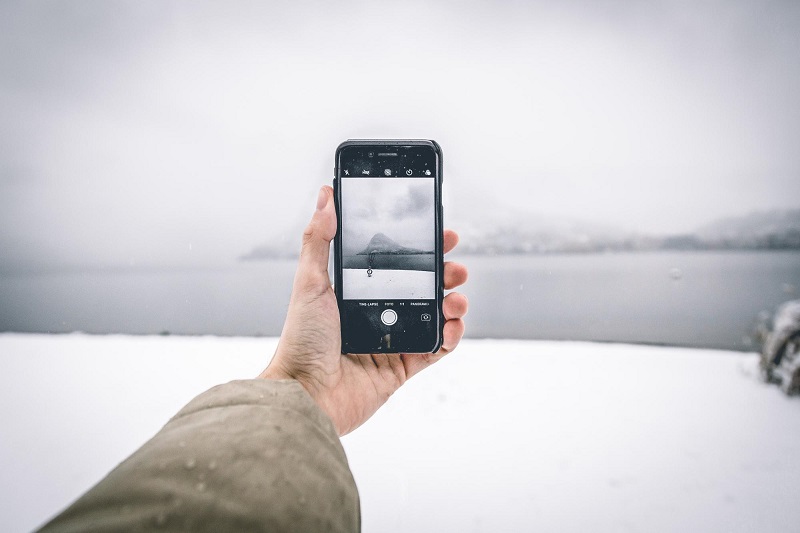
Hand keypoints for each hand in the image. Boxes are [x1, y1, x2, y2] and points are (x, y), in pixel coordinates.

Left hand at [259, 185, 468, 434]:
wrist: (306, 394)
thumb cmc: (302, 340)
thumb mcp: (309, 282)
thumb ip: (318, 238)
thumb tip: (325, 195)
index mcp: (357, 292)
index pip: (397, 263)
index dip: (421, 249)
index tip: (440, 234)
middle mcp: (377, 313)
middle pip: (422, 287)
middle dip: (445, 273)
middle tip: (455, 266)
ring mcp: (392, 340)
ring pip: (434, 316)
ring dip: (453, 303)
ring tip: (455, 298)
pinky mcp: (402, 367)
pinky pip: (436, 349)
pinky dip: (450, 337)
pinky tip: (452, 325)